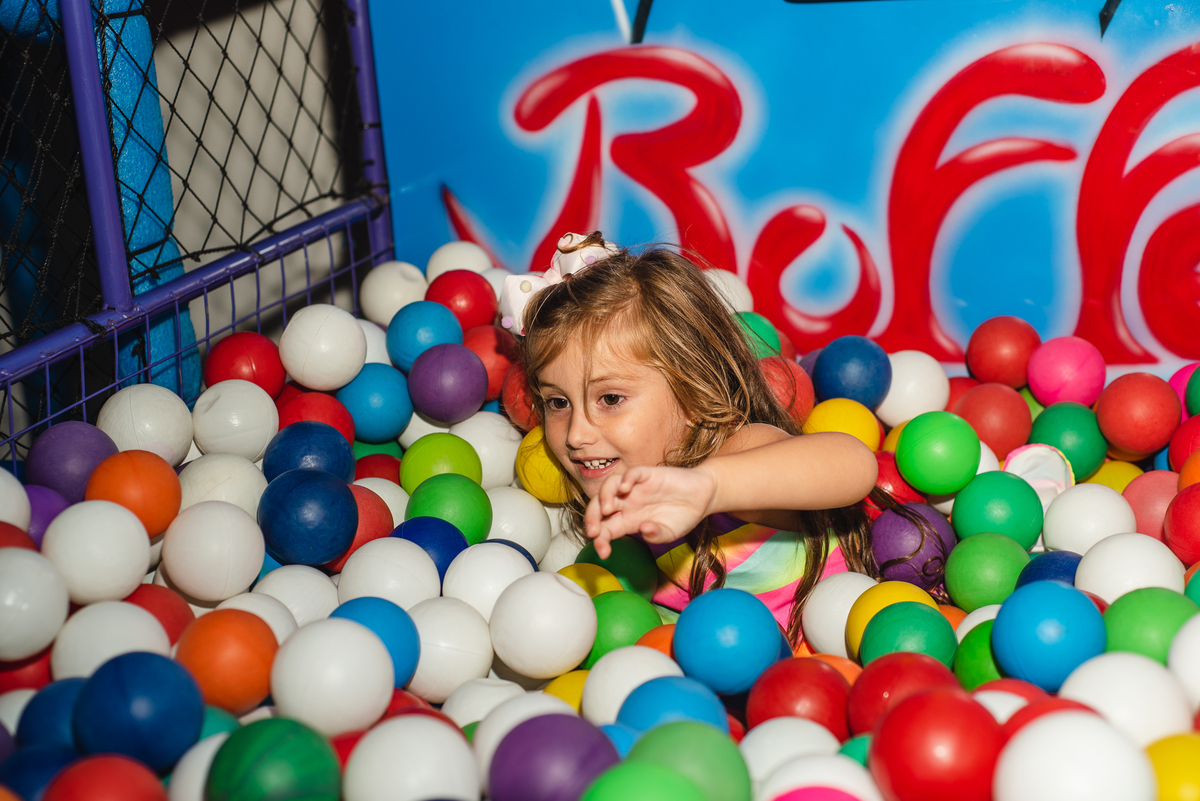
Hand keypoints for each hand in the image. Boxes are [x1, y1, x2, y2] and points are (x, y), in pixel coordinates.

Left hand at [584, 465, 717, 558]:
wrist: (702, 497)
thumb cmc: (683, 516)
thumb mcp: (670, 533)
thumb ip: (656, 535)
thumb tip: (644, 530)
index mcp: (628, 521)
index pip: (606, 529)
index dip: (600, 541)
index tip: (603, 552)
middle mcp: (627, 503)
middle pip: (599, 507)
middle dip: (591, 518)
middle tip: (593, 530)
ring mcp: (636, 487)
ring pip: (610, 486)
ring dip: (603, 497)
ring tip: (607, 509)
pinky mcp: (647, 474)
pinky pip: (631, 473)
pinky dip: (625, 479)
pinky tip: (626, 488)